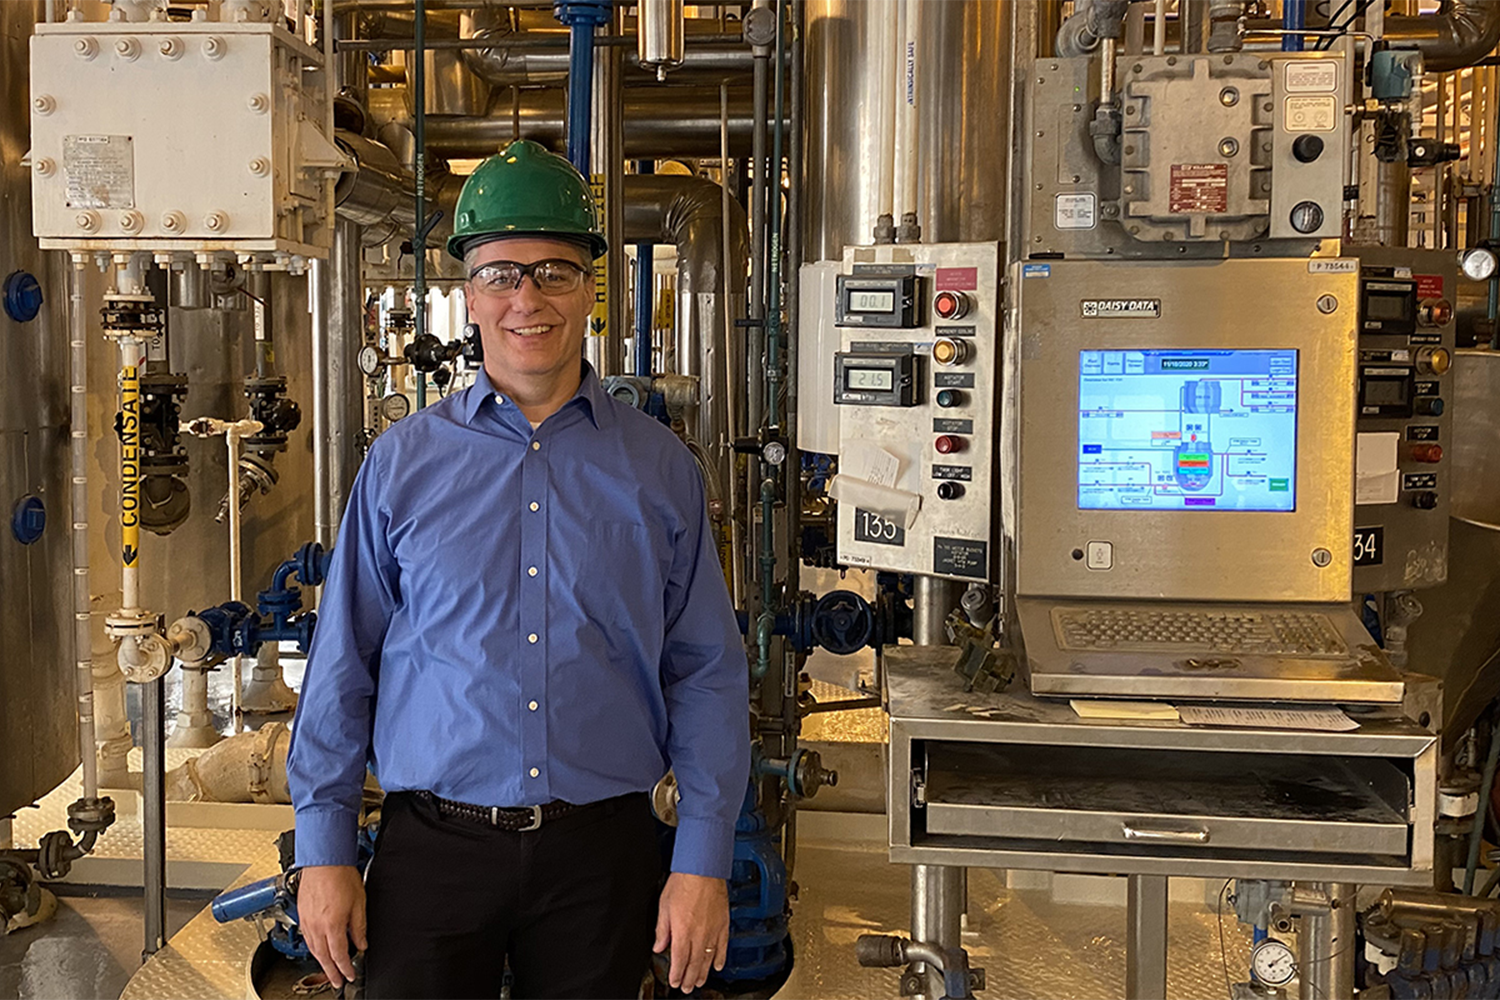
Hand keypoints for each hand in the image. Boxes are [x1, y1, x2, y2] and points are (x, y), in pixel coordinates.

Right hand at [297, 865, 366, 987]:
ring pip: (313, 949)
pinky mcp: (302, 914)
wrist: (324, 860)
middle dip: (331, 972)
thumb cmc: (341, 876)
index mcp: (332, 925)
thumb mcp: (359, 903)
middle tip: (337, 982)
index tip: (349, 976)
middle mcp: (317, 926)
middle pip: (323, 956)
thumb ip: (359, 927)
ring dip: (321, 961)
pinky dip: (313, 948)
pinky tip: (317, 949)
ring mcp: (307, 921)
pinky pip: (306, 938)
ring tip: (328, 970)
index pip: (339, 955)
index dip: (345, 969)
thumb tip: (362, 943)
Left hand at [653, 872, 728, 992]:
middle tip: (687, 988)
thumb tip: (659, 946)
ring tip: (700, 982)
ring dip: (704, 973)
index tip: (674, 982)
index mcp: (682, 932)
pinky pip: (723, 946)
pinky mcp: (723, 924)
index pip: (679, 960)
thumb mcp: (664, 906)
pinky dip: (720, 958)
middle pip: (694, 963)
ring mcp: (713, 930)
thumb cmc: (683, 883)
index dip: (677, 974)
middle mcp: (699, 935)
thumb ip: (662, 930)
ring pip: (709, 958)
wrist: (703, 869)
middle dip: (690, 978)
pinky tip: (718, 966)